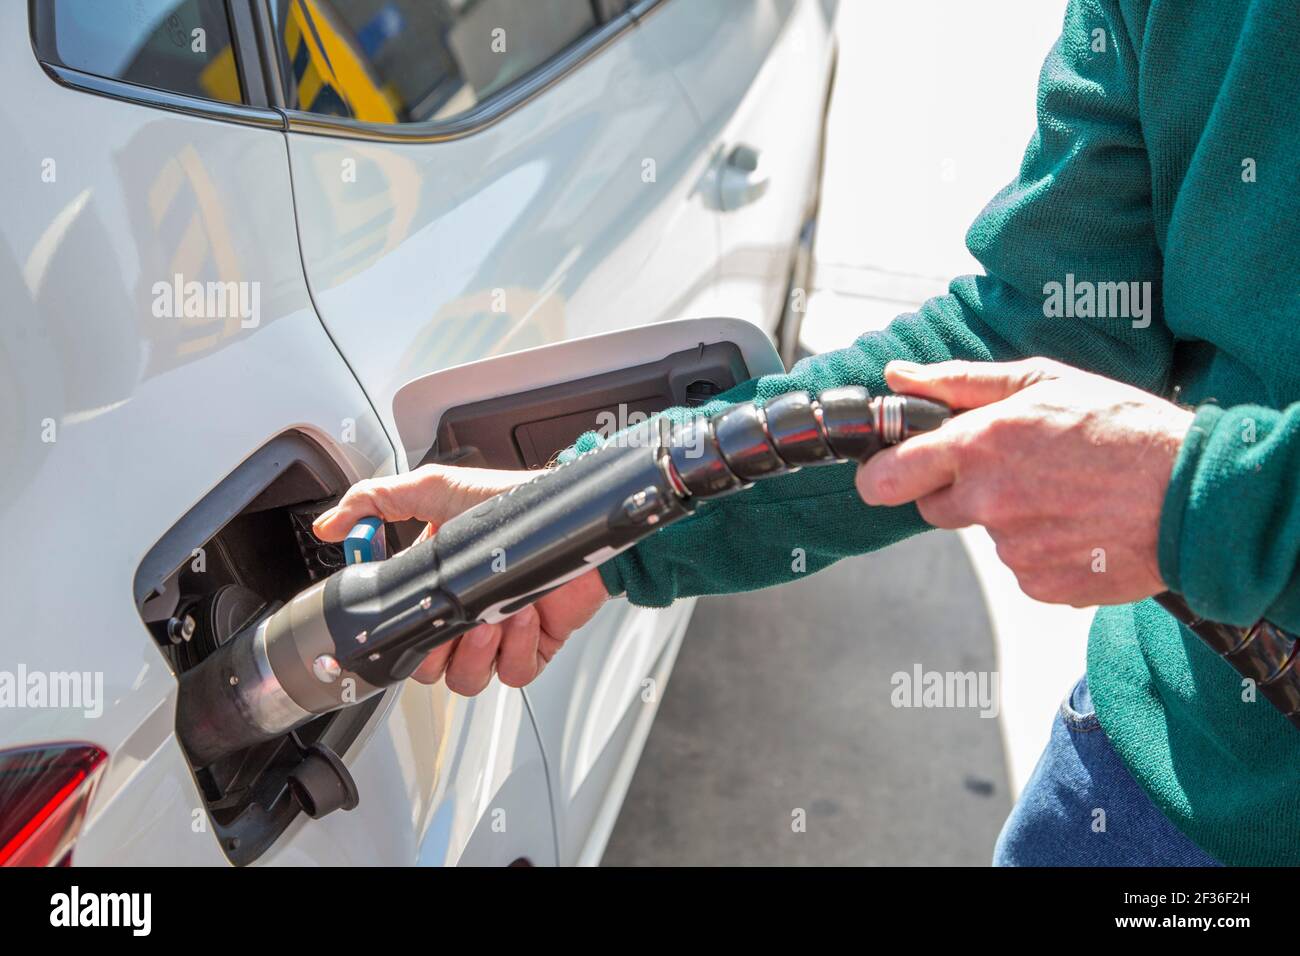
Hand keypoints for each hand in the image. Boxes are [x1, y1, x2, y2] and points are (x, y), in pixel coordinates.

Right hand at [312, 464, 609, 694]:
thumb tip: (328, 524)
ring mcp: (498, 634)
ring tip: (494, 616)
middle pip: (426, 669)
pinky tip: (525, 614)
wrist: (571, 518)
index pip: (397, 635)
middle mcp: (462, 615)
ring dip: (476, 652)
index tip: (402, 615)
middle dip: (436, 650)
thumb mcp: (434, 490)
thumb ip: (375, 502)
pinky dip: (518, 649)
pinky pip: (513, 673)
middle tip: (455, 617)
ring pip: (466, 680)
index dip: (393, 636)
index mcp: (433, 587)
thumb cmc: (508, 501)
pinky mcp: (535, 646)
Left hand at [856, 358, 1193, 606]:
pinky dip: (1040, 549)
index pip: (886, 477)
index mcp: (981, 446)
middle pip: (931, 510)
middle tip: (1011, 470)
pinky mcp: (1040, 585)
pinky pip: (1019, 567)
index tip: (891, 468)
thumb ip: (958, 383)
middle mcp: (989, 502)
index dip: (883, 473)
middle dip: (955, 490)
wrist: (1194, 493)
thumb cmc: (1122, 425)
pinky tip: (1077, 523)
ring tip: (1062, 492)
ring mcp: (1013, 550)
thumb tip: (896, 377)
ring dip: (1007, 517)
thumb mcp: (1042, 380)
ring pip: (983, 535)